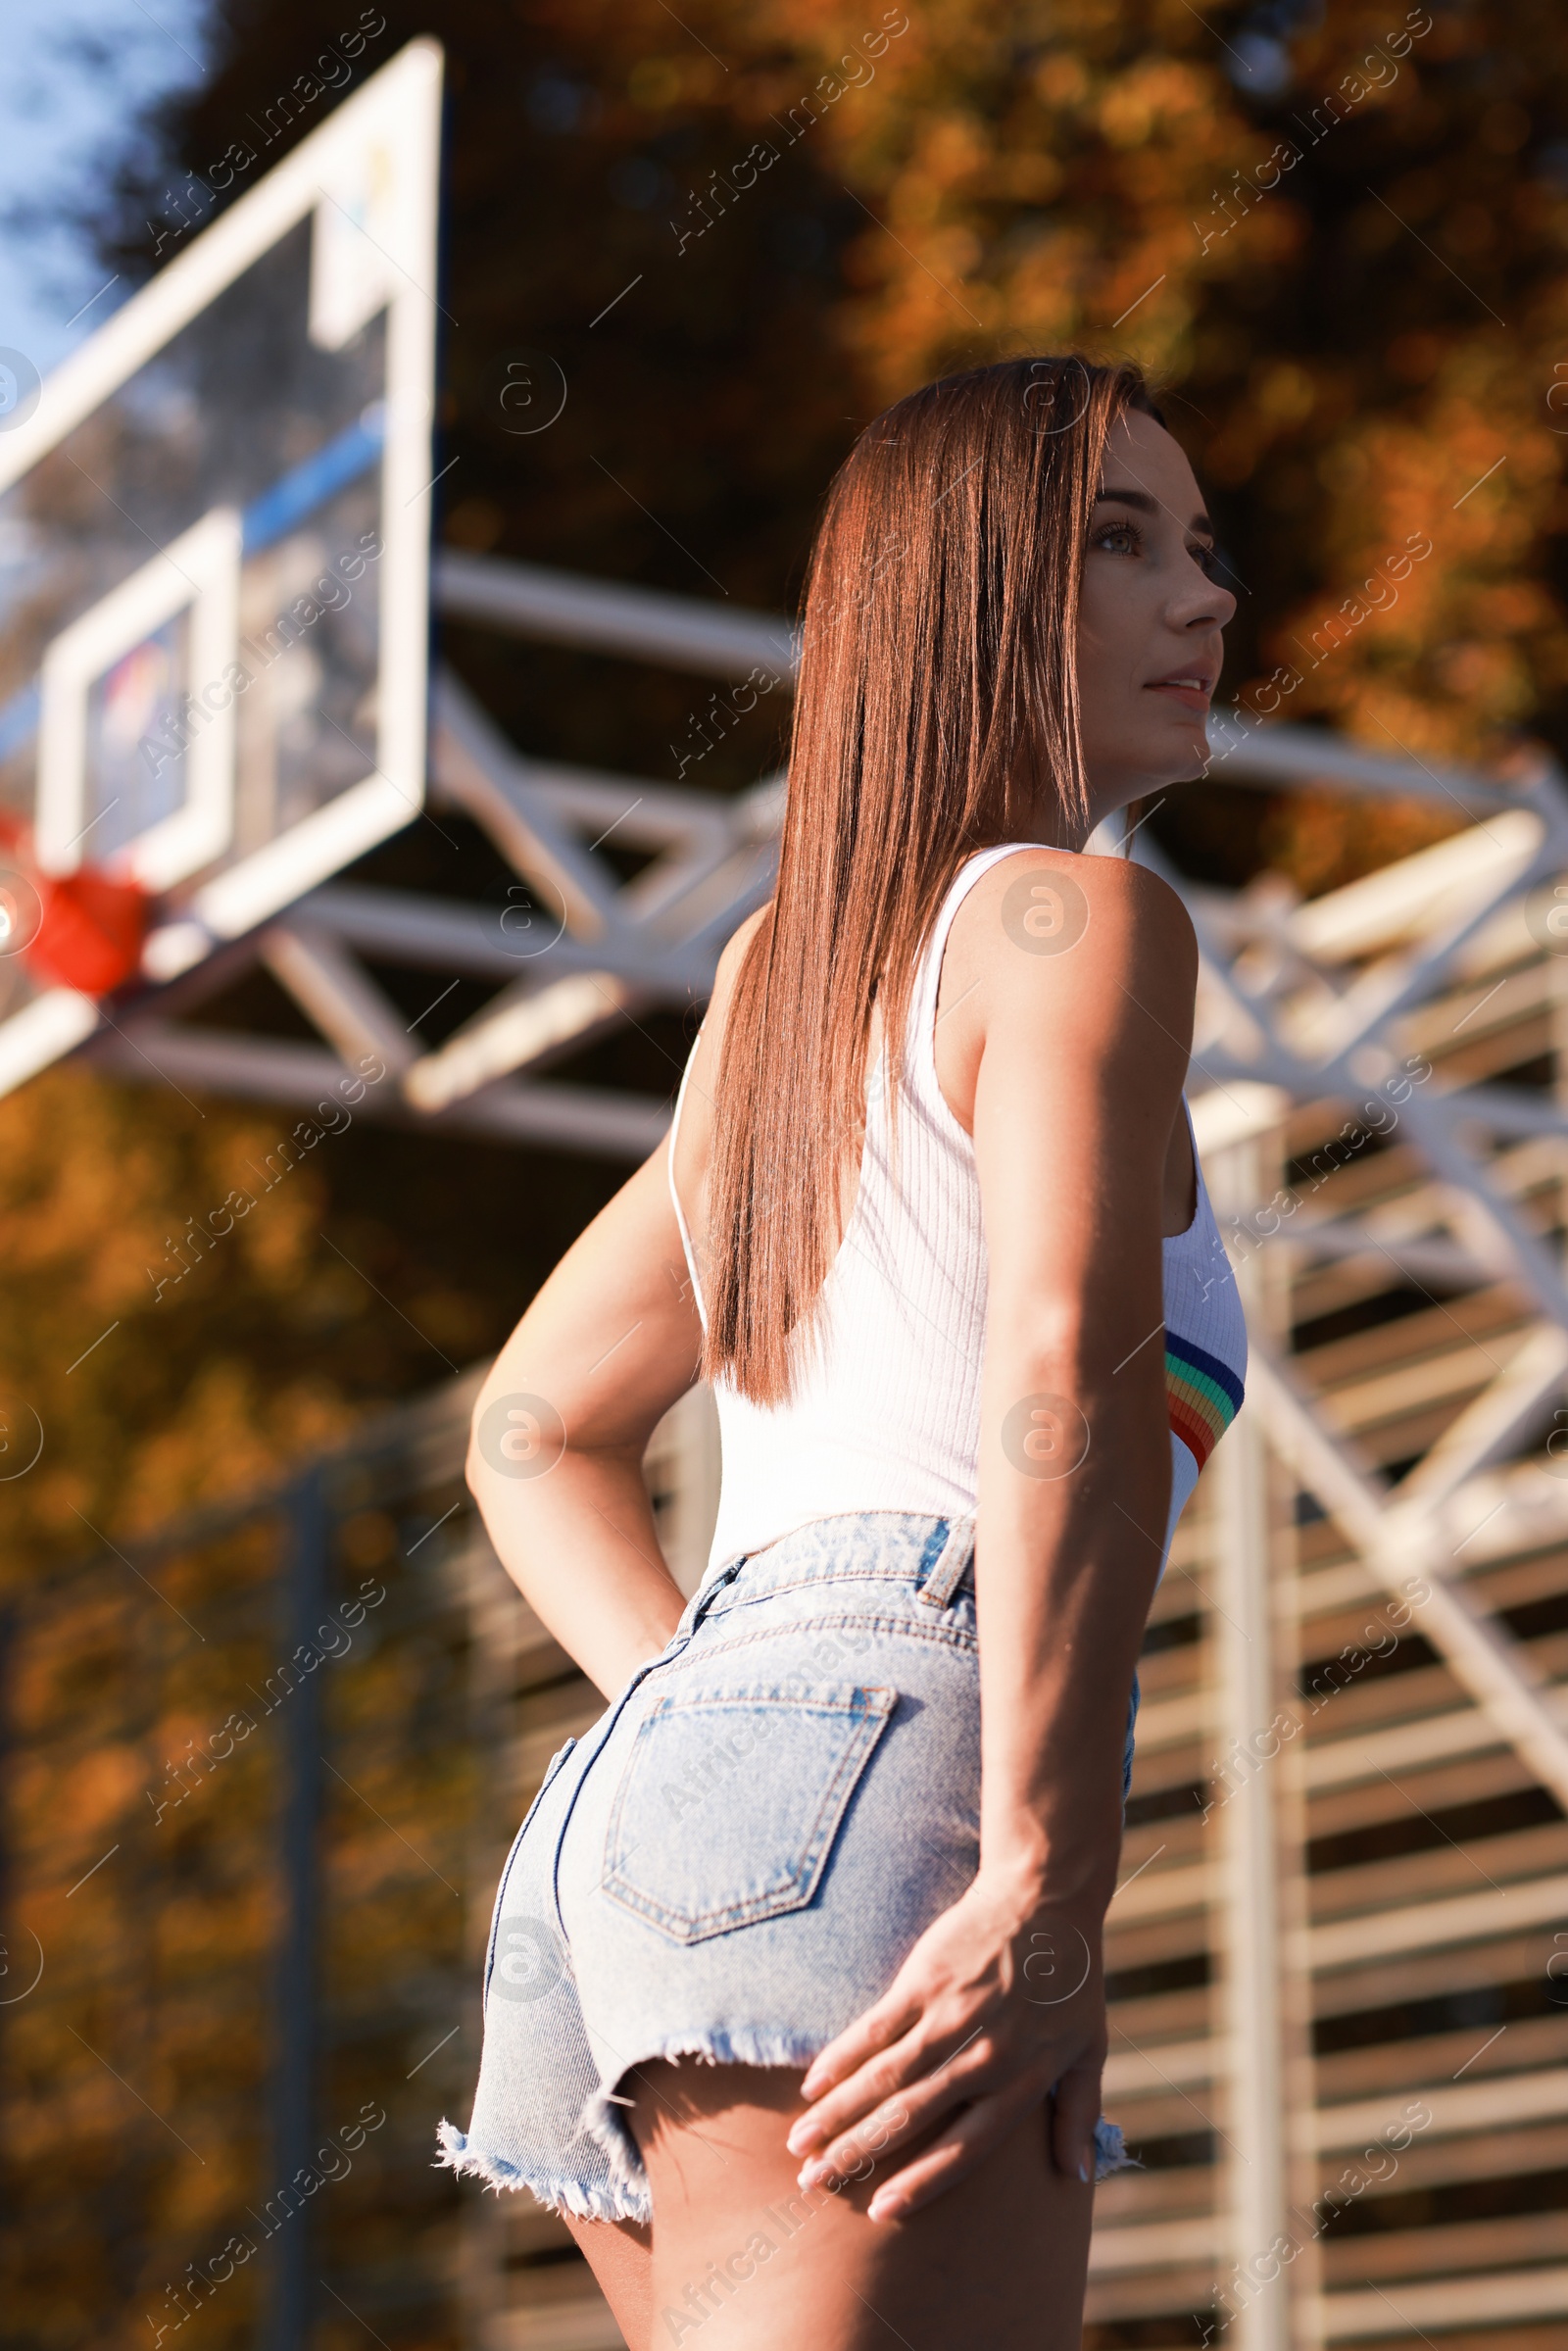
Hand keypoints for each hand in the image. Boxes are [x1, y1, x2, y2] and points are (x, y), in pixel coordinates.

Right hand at [783, 1867, 1106, 2220]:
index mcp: (1021, 2083)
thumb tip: (1077, 2175)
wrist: (1047, 1896)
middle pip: (909, 2120)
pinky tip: (812, 2084)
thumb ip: (1079, 2114)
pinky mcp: (924, 1981)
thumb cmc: (1072, 1978)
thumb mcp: (1089, 2050)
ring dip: (836, 2114)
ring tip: (800, 2143)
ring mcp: (950, 2018)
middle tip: (814, 2183)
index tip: (880, 2211)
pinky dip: (840, 2059)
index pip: (965, 2150)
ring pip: (883, 2080)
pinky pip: (874, 2030)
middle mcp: (982, 2059)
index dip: (921, 2183)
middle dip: (857, 2155)